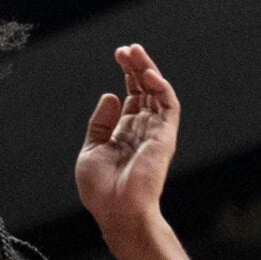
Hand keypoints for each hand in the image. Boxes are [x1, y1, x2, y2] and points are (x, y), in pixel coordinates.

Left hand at [76, 42, 178, 242]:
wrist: (116, 211)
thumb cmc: (102, 190)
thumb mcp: (92, 149)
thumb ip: (101, 122)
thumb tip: (110, 95)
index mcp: (126, 133)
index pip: (133, 96)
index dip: (127, 75)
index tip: (119, 55)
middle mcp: (144, 130)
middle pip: (145, 90)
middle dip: (137, 67)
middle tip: (127, 48)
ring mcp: (156, 133)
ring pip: (158, 93)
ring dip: (148, 71)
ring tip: (135, 52)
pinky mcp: (165, 137)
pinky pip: (168, 107)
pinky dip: (161, 88)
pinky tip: (147, 74)